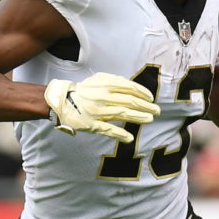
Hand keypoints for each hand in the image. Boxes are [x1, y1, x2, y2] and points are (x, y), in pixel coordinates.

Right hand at [44, 72, 160, 142]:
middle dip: (146, 106)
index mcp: (105, 84)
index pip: (130, 88)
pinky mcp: (92, 124)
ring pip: (123, 114)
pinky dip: (120, 134)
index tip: (151, 98)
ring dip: (139, 117)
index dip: (143, 93)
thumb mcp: (99, 80)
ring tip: (150, 119)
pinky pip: (109, 130)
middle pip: (130, 102)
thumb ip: (115, 82)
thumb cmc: (84, 90)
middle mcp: (103, 97)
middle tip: (157, 110)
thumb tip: (134, 89)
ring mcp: (98, 111)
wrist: (62, 101)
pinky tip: (130, 138)